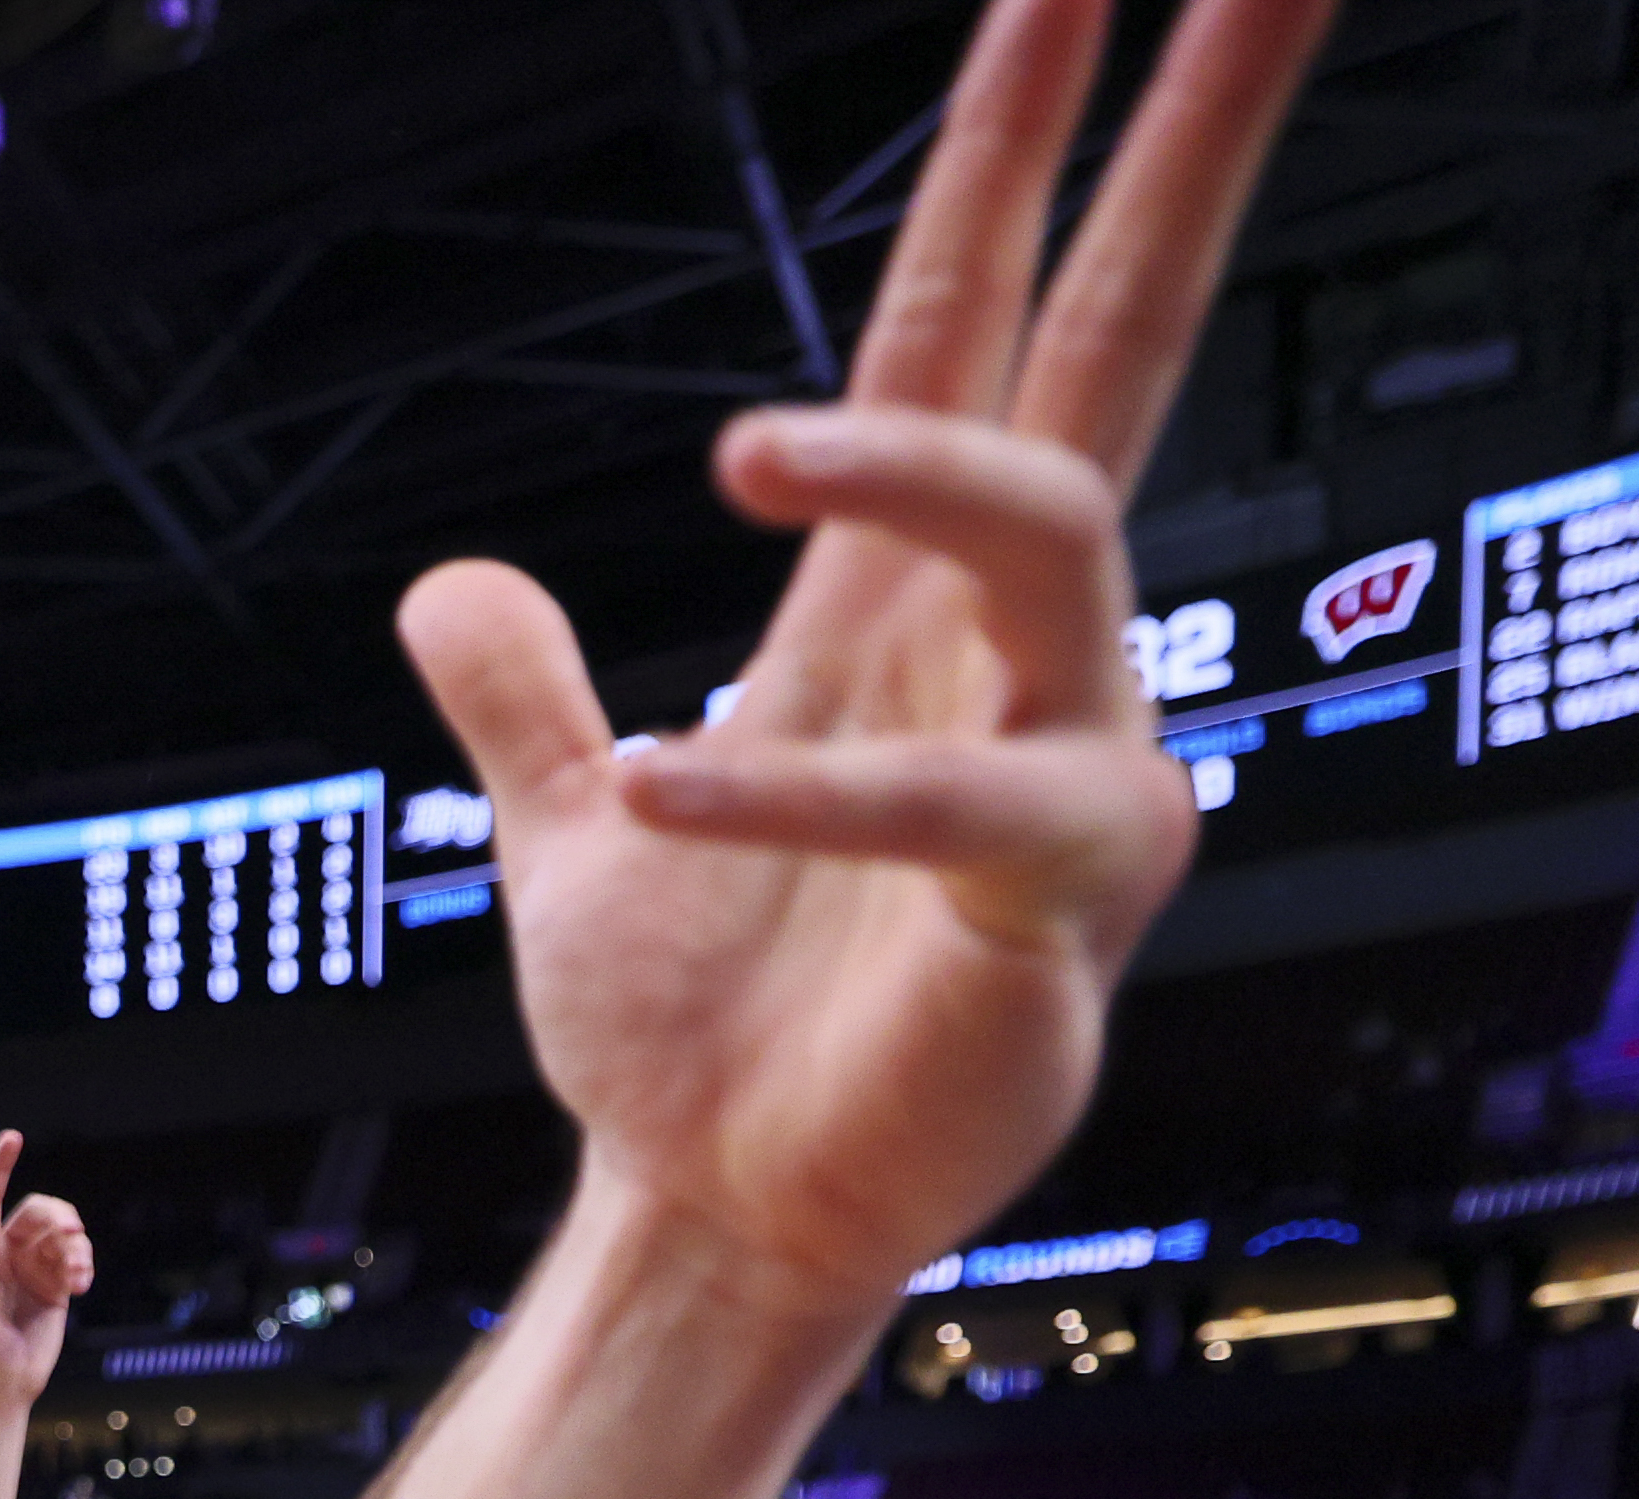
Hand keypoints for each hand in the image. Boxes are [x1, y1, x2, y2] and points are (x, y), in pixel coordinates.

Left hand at [0, 1132, 91, 1403]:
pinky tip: (81, 1286)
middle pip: (37, 1210)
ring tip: (78, 1275)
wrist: (2, 1382)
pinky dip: (84, 1265)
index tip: (13, 1137)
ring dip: (77, 1246)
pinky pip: (77, 1259)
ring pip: (63, 1234)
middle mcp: (6, 1253)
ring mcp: (33, 1268)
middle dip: (58, 1214)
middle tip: (71, 1231)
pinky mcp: (56, 1287)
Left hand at [401, 0, 1329, 1320]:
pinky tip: (669, 783)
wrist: (719, 1214)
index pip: (975, 313)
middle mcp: (1023, 639)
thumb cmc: (693, 1036)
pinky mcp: (1062, 900)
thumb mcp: (568, 836)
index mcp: (902, 599)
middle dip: (1190, 144)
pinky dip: (799, 786)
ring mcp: (1068, 754)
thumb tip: (447, 584)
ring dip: (905, 469)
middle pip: (1129, 332)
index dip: (1014, 144)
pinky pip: (952, 797)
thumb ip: (524, 700)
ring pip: (1052, 527)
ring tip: (742, 439)